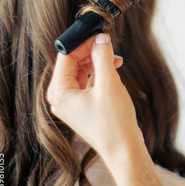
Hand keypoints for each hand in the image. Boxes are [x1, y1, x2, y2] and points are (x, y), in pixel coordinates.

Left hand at [47, 33, 144, 169]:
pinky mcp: (83, 107)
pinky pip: (87, 83)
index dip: (83, 42)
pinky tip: (113, 68)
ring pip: (81, 72)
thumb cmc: (114, 122)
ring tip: (114, 56)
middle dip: (90, 51)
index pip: (66, 57)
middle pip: (72, 63)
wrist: (124, 151)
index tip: (98, 33)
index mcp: (60, 92)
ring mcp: (72, 103)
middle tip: (107, 42)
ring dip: (96, 61)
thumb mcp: (109, 83)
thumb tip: (101, 38)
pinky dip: (99, 73)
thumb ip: (103, 57)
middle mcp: (61, 98)